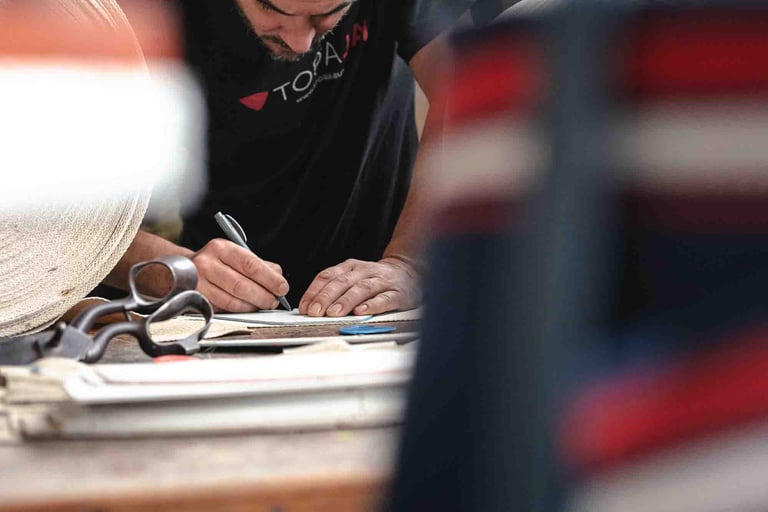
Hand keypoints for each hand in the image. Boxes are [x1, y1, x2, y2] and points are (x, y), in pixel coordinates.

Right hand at [190, 239, 288, 311]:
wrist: (182, 269)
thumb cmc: (215, 263)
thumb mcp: (235, 255)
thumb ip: (259, 264)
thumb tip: (278, 276)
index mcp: (221, 248)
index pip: (250, 264)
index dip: (270, 278)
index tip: (282, 287)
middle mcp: (207, 263)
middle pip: (241, 285)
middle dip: (264, 296)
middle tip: (274, 300)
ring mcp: (198, 283)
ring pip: (233, 300)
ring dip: (253, 306)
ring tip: (263, 304)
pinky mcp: (196, 299)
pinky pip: (224, 308)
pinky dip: (240, 310)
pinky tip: (248, 307)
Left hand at [299, 257, 420, 316]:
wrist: (410, 272)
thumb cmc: (375, 280)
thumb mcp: (353, 278)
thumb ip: (335, 289)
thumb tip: (311, 308)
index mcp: (350, 266)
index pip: (328, 276)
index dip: (314, 291)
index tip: (305, 307)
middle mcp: (364, 271)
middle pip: (342, 282)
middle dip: (326, 297)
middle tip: (315, 312)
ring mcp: (382, 281)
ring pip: (361, 289)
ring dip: (346, 301)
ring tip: (334, 313)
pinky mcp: (397, 293)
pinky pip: (384, 298)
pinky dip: (372, 305)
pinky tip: (362, 312)